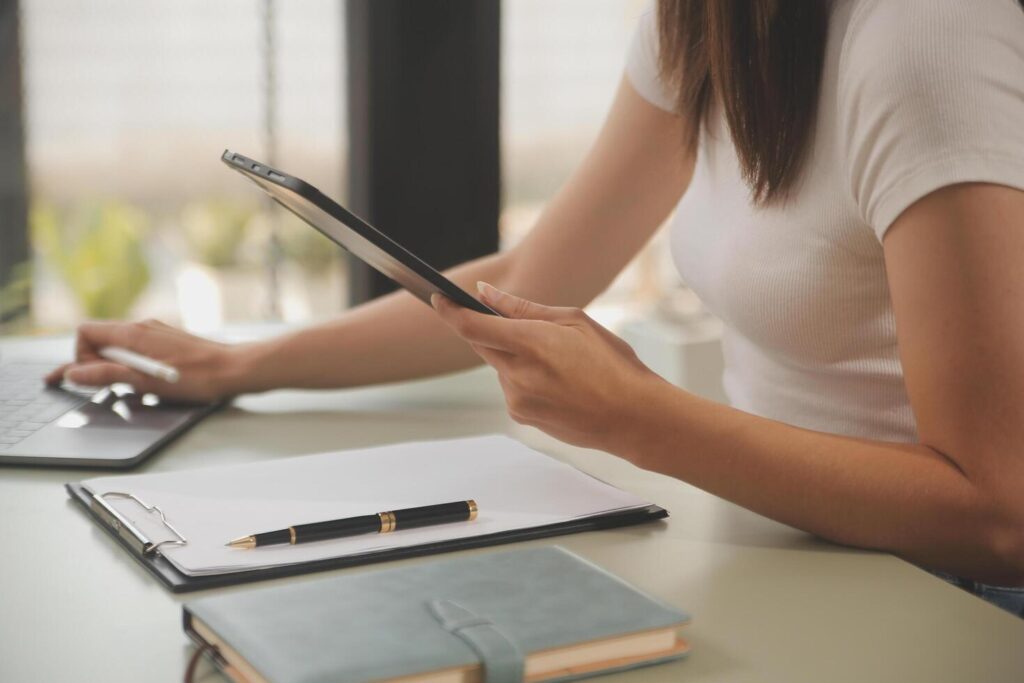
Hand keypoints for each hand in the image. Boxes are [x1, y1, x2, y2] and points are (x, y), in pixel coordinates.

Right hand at [44, 319, 241, 401]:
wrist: (235, 370)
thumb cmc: (198, 377)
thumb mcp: (146, 381)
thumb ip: (108, 375)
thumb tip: (74, 374)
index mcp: (133, 334)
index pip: (86, 332)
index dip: (81, 356)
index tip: (95, 377)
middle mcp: (142, 328)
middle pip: (100, 339)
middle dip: (95, 363)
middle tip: (111, 385)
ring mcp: (156, 334)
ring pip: (118, 346)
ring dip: (115, 366)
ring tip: (133, 385)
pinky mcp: (167, 343)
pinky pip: (137, 350)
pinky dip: (132, 365)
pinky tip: (147, 380)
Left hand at [431, 282, 662, 450]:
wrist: (633, 417)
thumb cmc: (612, 365)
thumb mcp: (574, 322)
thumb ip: (524, 308)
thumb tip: (487, 295)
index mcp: (532, 343)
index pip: (472, 326)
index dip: (449, 310)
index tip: (438, 297)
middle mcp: (518, 374)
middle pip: (481, 344)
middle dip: (488, 329)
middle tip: (514, 323)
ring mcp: (517, 399)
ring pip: (499, 366)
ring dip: (514, 356)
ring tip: (557, 361)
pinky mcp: (521, 416)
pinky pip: (511, 387)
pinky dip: (524, 377)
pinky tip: (557, 381)